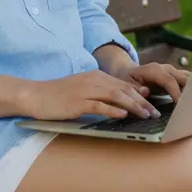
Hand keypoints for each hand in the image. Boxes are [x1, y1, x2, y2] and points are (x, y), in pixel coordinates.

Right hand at [20, 71, 160, 121]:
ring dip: (133, 106)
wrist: (35, 95)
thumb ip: (101, 94)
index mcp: (95, 76)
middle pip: (123, 90)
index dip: (140, 95)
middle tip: (155, 113)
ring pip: (115, 96)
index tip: (153, 104)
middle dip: (142, 102)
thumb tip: (122, 105)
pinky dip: (113, 110)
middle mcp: (93, 80)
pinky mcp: (78, 102)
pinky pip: (99, 105)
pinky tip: (123, 115)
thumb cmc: (58, 96)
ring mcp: (85, 90)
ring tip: (146, 115)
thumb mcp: (82, 91)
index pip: (123, 85)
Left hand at [111, 62, 189, 104]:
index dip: (177, 93)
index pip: (169, 81)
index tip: (182, 107)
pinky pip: (188, 80)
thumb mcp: (126, 84)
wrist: (126, 71)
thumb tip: (146, 91)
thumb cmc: (126, 79)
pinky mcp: (175, 76)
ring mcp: (172, 71)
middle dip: (191, 91)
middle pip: (183, 78)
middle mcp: (165, 68)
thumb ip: (135, 89)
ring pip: (189, 78)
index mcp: (153, 70)